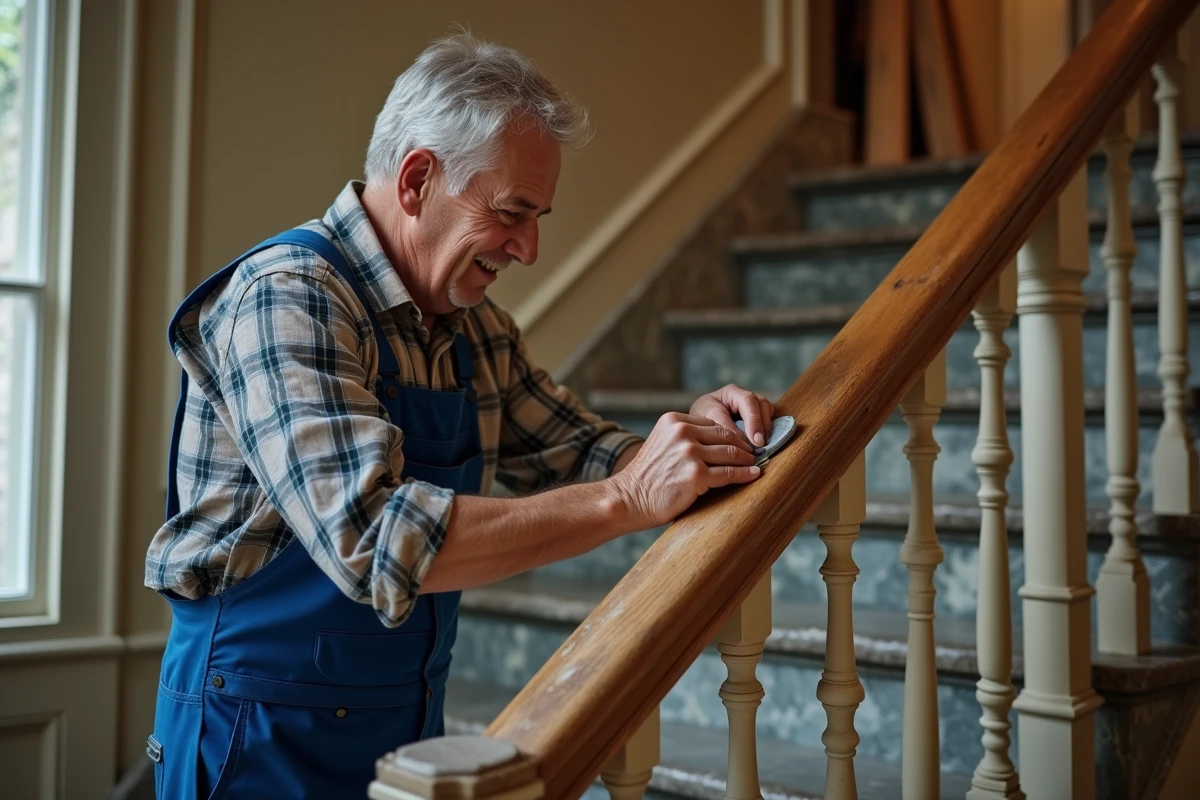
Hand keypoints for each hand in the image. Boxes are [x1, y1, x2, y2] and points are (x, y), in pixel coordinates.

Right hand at [608, 412, 760, 528]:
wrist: (629, 498)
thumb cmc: (647, 476)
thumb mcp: (662, 443)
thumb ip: (684, 437)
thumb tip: (718, 441)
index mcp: (674, 420)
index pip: (713, 424)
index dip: (731, 434)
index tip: (742, 443)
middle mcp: (682, 432)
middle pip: (726, 435)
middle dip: (744, 445)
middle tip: (755, 453)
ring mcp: (690, 453)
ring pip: (731, 453)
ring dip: (747, 459)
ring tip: (755, 464)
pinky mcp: (696, 475)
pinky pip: (729, 473)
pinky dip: (744, 475)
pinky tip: (753, 475)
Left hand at [689, 384, 775, 447]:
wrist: (700, 425)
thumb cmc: (702, 418)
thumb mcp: (708, 419)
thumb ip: (725, 427)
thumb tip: (744, 442)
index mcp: (732, 392)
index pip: (748, 401)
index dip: (754, 420)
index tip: (755, 440)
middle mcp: (746, 397)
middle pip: (762, 405)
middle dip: (762, 426)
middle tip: (760, 446)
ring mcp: (755, 406)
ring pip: (768, 413)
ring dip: (767, 430)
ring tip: (762, 447)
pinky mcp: (759, 418)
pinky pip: (769, 421)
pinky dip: (768, 432)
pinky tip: (762, 446)